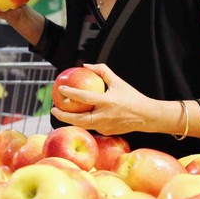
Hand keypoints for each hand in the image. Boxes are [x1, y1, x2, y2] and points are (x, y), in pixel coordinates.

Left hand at [50, 63, 175, 135]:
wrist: (146, 117)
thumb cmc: (132, 97)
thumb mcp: (118, 81)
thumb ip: (102, 71)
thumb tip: (85, 66)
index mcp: (107, 102)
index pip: (84, 97)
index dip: (71, 93)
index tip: (60, 89)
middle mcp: (104, 116)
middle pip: (78, 119)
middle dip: (62, 116)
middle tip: (53, 108)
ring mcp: (105, 127)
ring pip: (82, 124)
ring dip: (69, 120)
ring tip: (60, 112)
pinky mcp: (106, 132)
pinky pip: (90, 125)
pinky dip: (82, 121)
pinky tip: (74, 115)